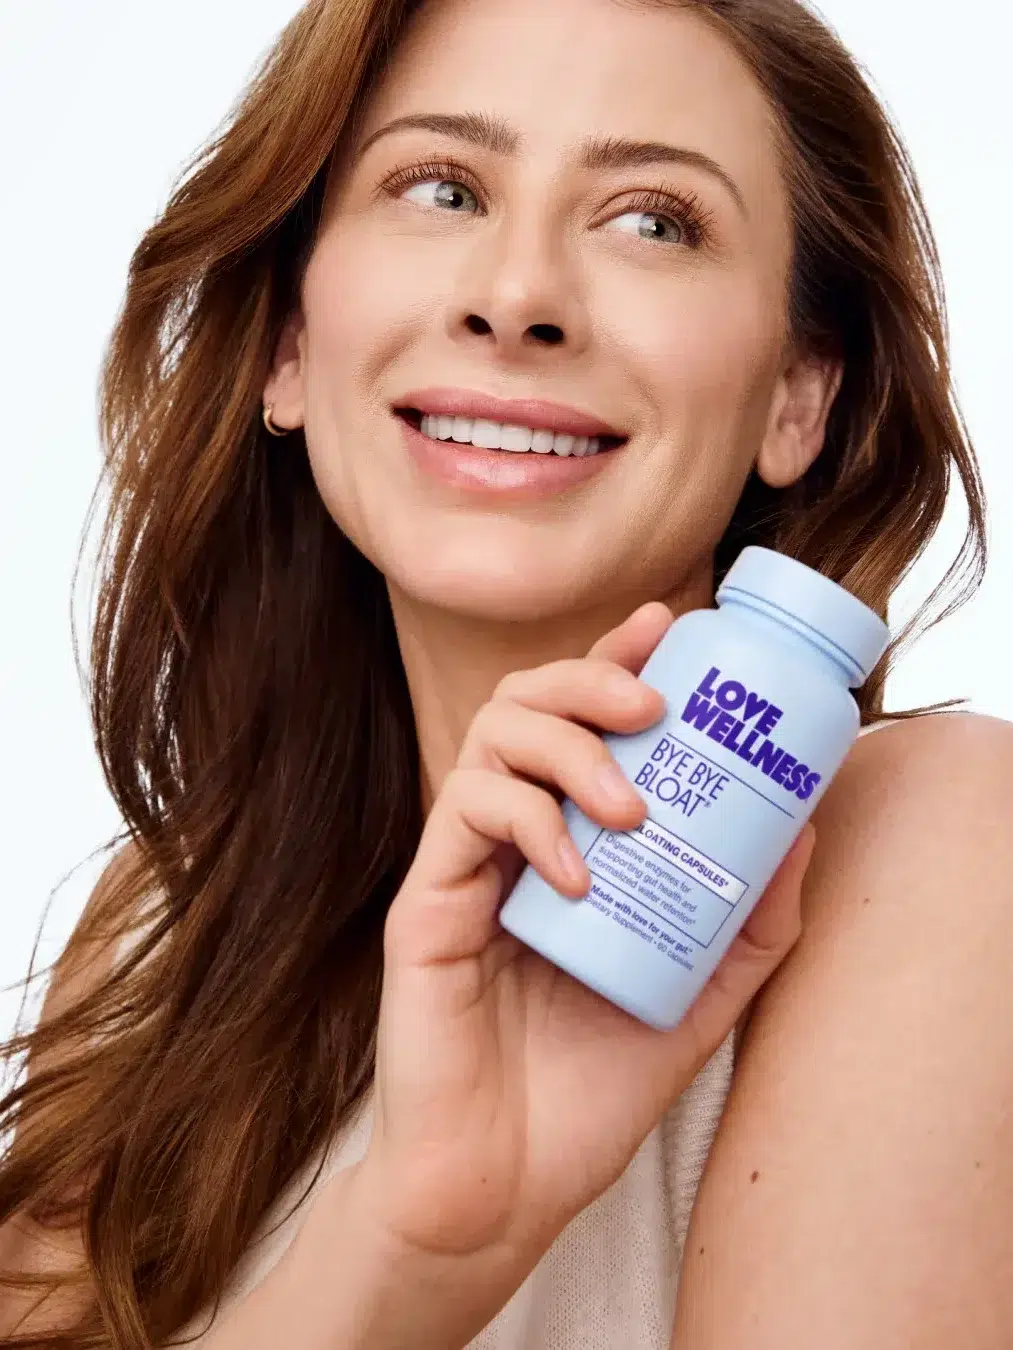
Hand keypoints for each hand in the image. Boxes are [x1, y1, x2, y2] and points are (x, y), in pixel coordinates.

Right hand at [362, 602, 813, 1280]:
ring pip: (490, 742)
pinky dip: (525, 822)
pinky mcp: (424, 901)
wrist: (503, 1183)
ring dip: (565, 749)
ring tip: (626, 805)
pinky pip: (462, 817)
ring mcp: (462, 865)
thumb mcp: (698, 996)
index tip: (669, 627)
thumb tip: (802, 831)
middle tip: (650, 708)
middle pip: (525, 703)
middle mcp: (509, 838)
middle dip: (589, 681)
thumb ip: (747, 921)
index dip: (615, 661)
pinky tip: (574, 875)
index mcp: (564, 843)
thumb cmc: (588, 1088)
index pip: (579, 722)